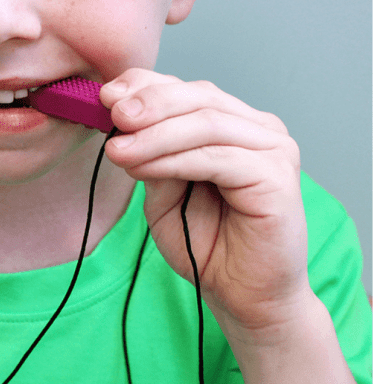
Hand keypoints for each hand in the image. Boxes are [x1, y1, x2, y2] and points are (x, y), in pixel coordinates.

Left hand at [100, 68, 311, 334]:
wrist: (245, 297)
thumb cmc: (209, 244)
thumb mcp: (164, 191)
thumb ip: (152, 155)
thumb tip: (122, 120)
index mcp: (234, 123)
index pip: (187, 90)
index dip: (145, 86)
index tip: (104, 97)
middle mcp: (259, 129)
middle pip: (199, 98)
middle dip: (149, 103)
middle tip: (113, 114)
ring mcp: (274, 150)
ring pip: (206, 124)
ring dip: (155, 135)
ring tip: (118, 149)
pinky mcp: (278, 178)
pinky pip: (218, 158)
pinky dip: (175, 159)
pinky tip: (144, 167)